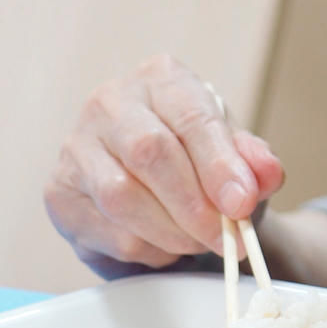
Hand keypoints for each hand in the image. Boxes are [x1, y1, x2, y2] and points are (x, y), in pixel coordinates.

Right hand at [45, 54, 284, 277]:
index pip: (191, 117)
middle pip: (150, 151)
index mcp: (161, 78)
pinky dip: (147, 248)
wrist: (157, 189)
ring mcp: (77, 146)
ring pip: (122, 195)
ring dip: (171, 231)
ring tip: (200, 242)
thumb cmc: (197, 162)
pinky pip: (106, 229)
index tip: (243, 202)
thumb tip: (267, 174)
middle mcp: (111, 102)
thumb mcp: (234, 156)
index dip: (219, 164)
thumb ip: (253, 161)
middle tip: (227, 236)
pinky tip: (167, 246)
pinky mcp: (59, 192)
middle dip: (195, 204)